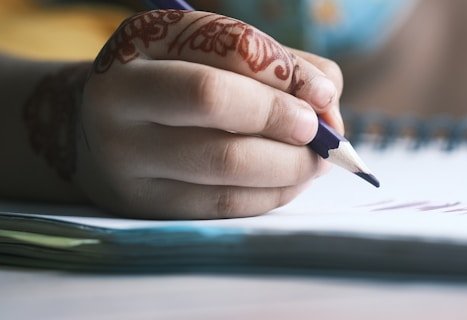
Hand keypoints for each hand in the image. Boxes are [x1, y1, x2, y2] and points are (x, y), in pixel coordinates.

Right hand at [77, 10, 343, 218]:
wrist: (99, 133)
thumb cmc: (177, 84)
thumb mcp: (213, 55)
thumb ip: (277, 65)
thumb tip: (328, 106)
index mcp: (142, 42)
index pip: (227, 47)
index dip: (288, 71)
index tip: (324, 94)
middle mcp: (121, 97)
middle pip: (215, 100)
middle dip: (284, 118)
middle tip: (319, 134)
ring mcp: (127, 157)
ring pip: (226, 163)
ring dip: (290, 165)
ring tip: (316, 161)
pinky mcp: (146, 204)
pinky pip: (224, 204)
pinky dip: (273, 193)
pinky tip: (289, 182)